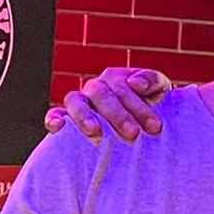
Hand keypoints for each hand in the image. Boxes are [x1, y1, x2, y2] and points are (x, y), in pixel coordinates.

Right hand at [43, 67, 172, 140]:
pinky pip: (55, 114)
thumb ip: (152, 81)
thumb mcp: (159, 90)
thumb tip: (135, 83)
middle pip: (100, 94)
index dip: (139, 107)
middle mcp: (96, 88)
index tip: (155, 127)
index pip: (124, 88)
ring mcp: (81, 102)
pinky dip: (54, 117)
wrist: (141, 123)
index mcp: (117, 79)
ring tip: (96, 133)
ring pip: (75, 101)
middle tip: (133, 134)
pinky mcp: (67, 118)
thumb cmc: (151, 106)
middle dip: (118, 115)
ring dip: (84, 116)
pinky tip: (58, 127)